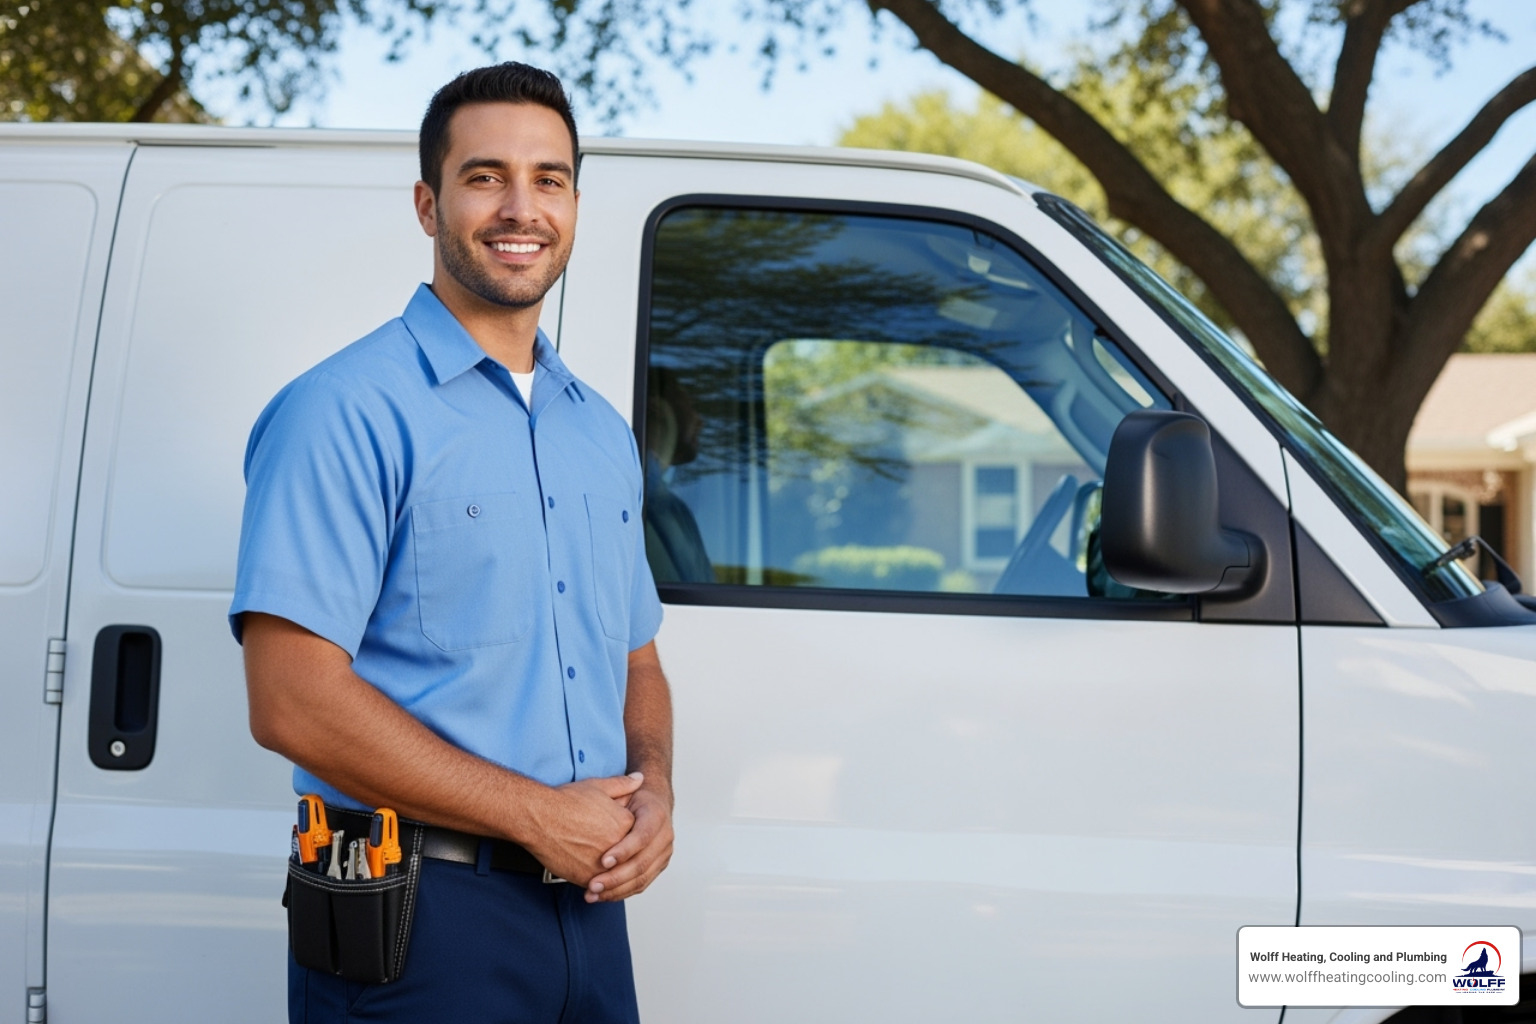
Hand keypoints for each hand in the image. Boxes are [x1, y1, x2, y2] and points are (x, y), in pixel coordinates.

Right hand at [523, 773, 641, 885]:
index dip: (621, 831)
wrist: (539, 817)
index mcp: (625, 823)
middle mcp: (619, 845)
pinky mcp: (587, 878)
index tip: (609, 830)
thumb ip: (623, 784)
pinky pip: (597, 884)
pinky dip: (594, 881)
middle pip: (625, 855)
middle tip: (598, 845)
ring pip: (613, 873)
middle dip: (617, 853)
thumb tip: (640, 778)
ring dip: (608, 871)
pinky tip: (585, 870)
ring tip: (592, 860)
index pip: (635, 833)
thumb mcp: (598, 786)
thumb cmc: (565, 801)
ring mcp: (604, 865)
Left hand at [585, 782, 672, 902]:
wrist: (654, 806)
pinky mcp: (658, 867)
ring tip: (592, 894)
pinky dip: (621, 892)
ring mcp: (663, 855)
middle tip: (592, 884)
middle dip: (616, 877)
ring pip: (641, 879)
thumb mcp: (628, 790)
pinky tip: (602, 896)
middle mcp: (665, 838)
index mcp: (657, 816)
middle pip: (642, 864)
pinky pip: (640, 885)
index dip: (624, 850)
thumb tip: (635, 779)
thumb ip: (623, 786)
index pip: (642, 837)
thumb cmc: (635, 798)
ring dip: (616, 890)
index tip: (602, 860)